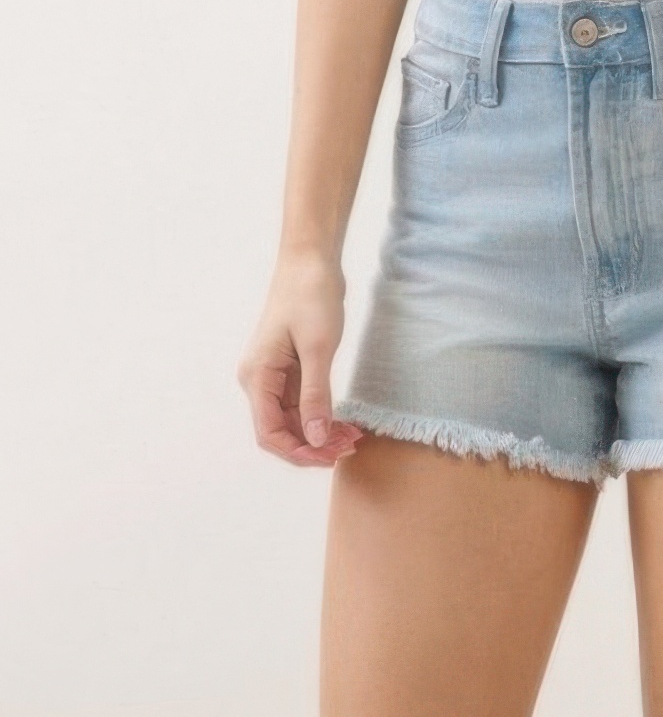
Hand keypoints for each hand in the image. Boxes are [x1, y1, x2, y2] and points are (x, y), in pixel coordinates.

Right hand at [237, 250, 364, 466]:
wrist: (311, 259)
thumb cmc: (311, 296)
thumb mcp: (318, 348)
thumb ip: (316, 396)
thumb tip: (315, 439)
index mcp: (257, 377)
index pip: (269, 433)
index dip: (298, 452)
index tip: (330, 458)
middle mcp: (259, 380)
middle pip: (281, 430)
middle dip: (312, 445)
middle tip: (349, 449)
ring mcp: (274, 374)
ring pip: (293, 418)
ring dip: (319, 433)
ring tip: (352, 439)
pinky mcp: (289, 367)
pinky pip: (302, 402)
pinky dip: (321, 415)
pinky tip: (344, 422)